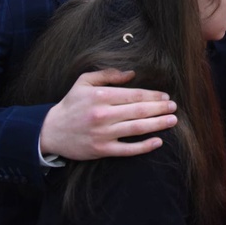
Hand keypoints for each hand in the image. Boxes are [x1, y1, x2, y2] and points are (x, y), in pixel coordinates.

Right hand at [39, 69, 177, 159]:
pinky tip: (157, 142)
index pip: (134, 95)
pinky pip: (127, 149)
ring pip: (136, 129)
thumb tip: (132, 73)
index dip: (153, 95)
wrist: (51, 131)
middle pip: (139, 111)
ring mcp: (103, 134)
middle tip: (174, 107)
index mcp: (101, 96)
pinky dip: (144, 147)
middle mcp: (103, 115)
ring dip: (158, 124)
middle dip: (160, 108)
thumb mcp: (85, 82)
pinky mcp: (101, 150)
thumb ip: (108, 75)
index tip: (165, 96)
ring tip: (172, 120)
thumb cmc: (71, 104)